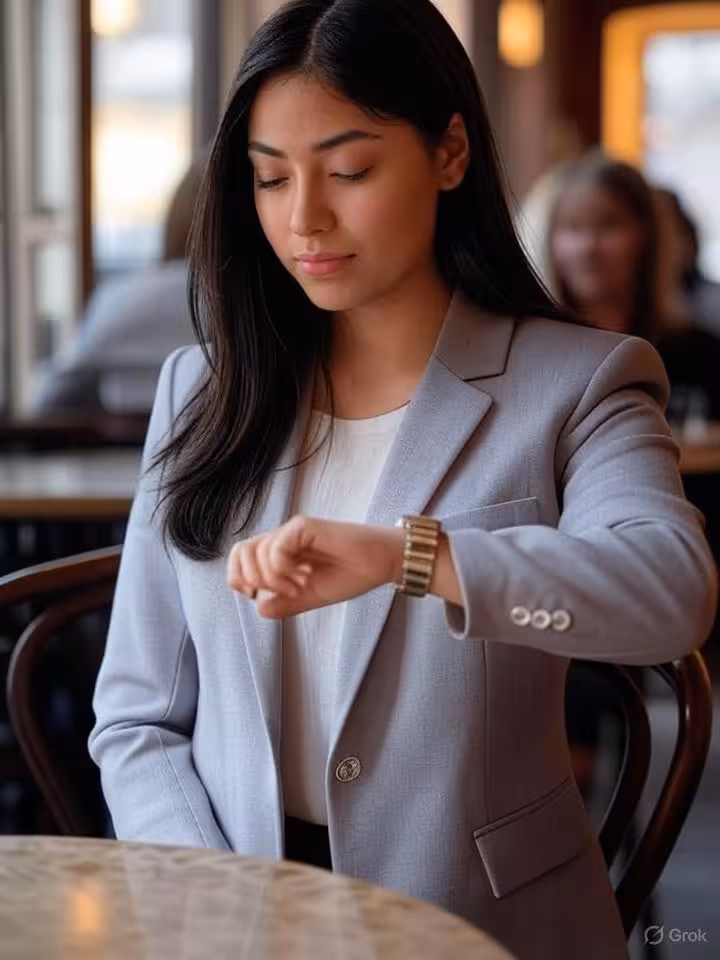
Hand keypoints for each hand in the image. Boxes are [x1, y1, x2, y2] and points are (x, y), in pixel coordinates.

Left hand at [226, 515, 404, 618]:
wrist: (380, 563)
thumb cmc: (350, 574)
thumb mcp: (311, 598)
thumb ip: (283, 604)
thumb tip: (258, 606)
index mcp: (280, 555)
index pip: (240, 559)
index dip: (238, 579)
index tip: (258, 595)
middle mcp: (282, 540)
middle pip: (240, 553)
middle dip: (252, 580)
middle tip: (283, 591)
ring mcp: (292, 531)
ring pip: (256, 552)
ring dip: (274, 579)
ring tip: (301, 586)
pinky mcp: (303, 526)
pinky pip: (276, 548)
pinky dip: (283, 569)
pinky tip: (305, 577)